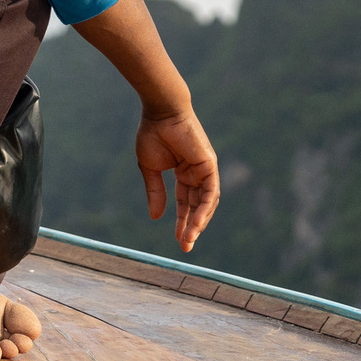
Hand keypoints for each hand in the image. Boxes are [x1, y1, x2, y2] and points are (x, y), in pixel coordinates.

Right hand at [136, 109, 220, 251]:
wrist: (160, 113)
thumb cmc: (153, 135)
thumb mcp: (150, 169)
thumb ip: (155, 193)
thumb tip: (156, 217)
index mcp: (183, 173)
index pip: (185, 202)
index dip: (181, 220)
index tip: (178, 239)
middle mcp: (197, 173)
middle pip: (197, 206)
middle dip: (191, 226)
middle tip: (185, 246)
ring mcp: (205, 170)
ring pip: (206, 202)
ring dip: (198, 222)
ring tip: (189, 239)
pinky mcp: (209, 165)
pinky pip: (210, 192)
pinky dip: (205, 208)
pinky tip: (197, 223)